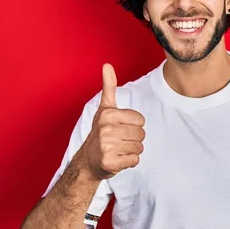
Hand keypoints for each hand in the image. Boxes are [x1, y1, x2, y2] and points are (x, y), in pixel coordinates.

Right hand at [79, 63, 145, 179]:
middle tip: (119, 140)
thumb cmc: (100, 132)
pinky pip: (135, 160)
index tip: (120, 127)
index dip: (134, 125)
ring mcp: (107, 147)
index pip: (141, 120)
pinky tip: (118, 159)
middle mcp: (106, 129)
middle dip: (134, 139)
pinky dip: (130, 162)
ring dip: (132, 150)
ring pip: (139, 148)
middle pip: (141, 134)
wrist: (88, 160)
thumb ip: (108, 87)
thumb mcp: (105, 109)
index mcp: (108, 114)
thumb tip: (107, 65)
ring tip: (118, 149)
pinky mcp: (110, 163)